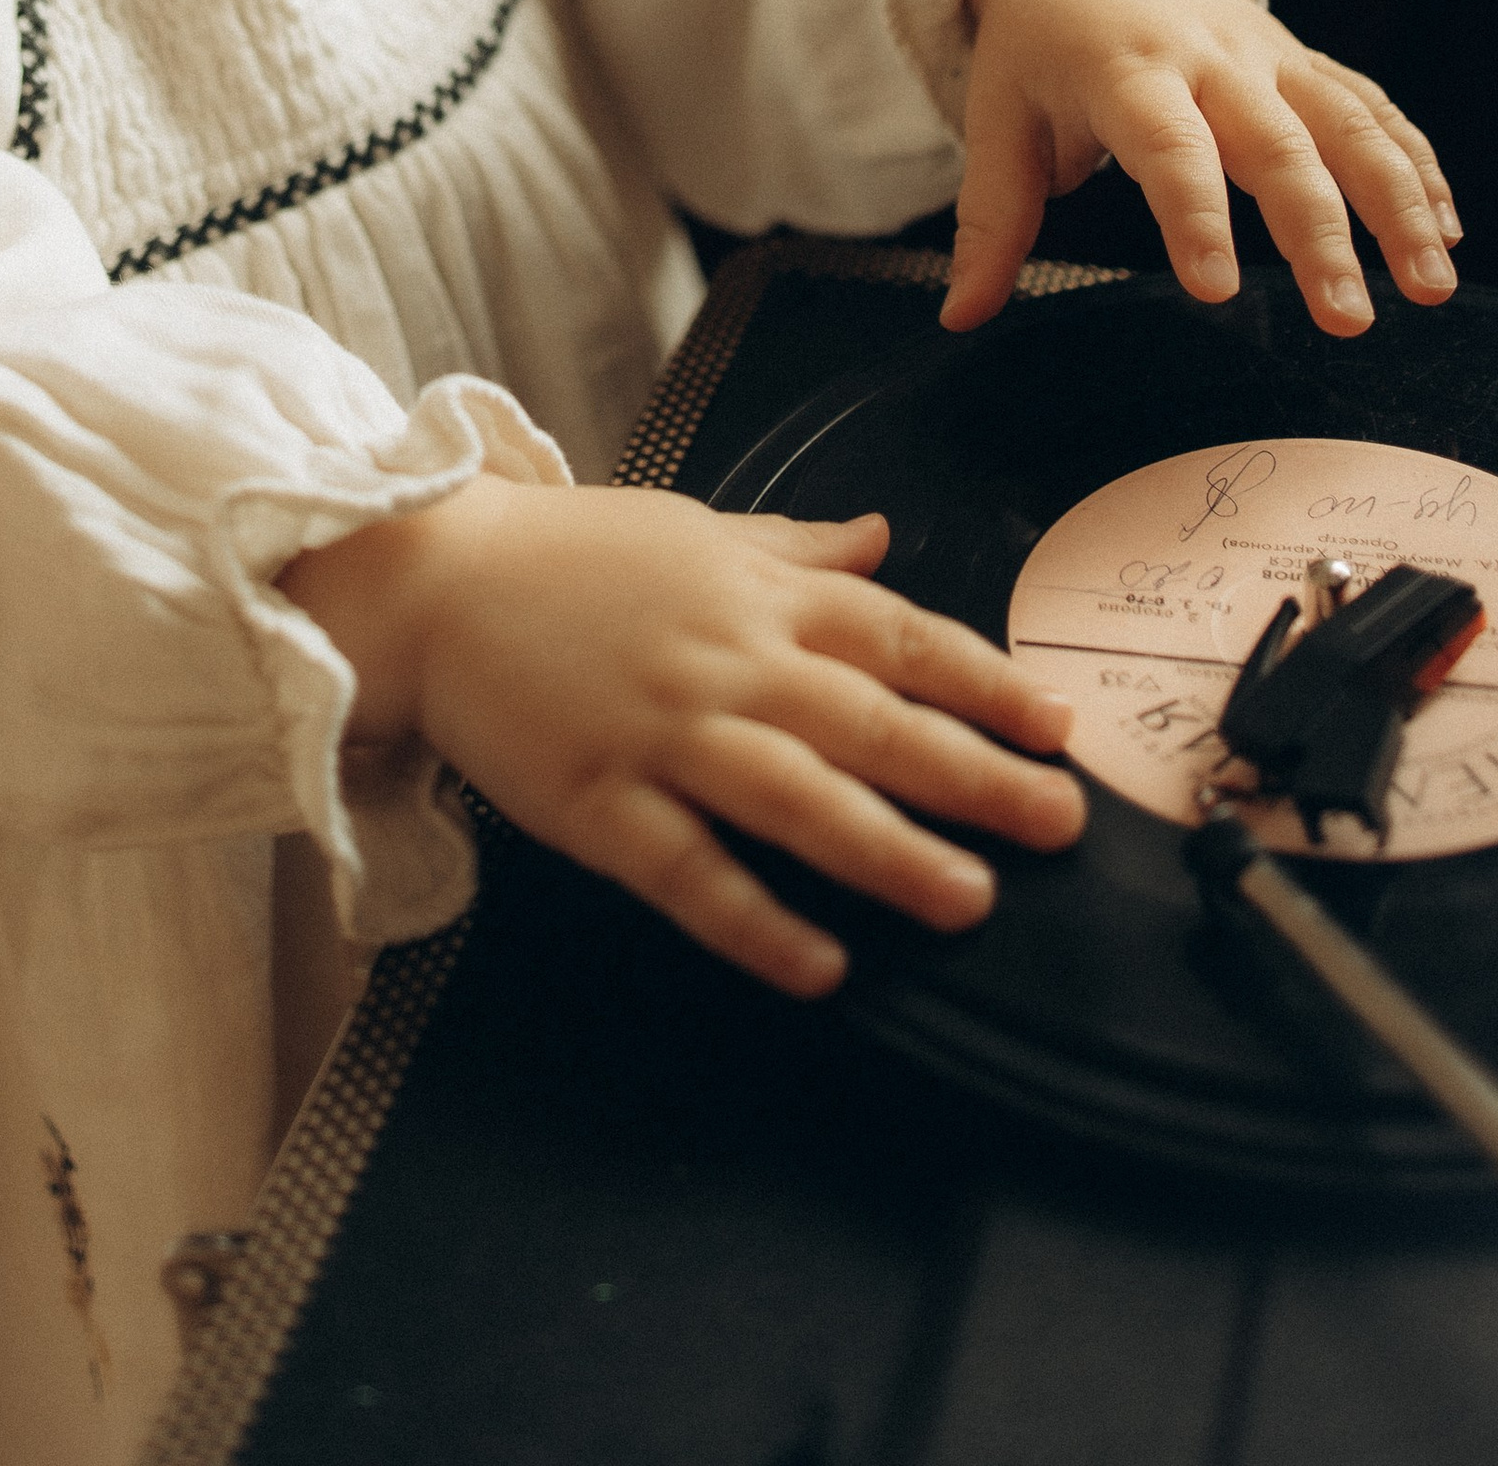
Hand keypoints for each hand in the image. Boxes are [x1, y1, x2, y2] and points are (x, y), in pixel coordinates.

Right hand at [281, 475, 1085, 996]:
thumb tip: (883, 538)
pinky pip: (690, 873)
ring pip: (796, 799)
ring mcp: (663, 735)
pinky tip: (820, 966)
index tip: (1059, 725)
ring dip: (889, 852)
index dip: (986, 682)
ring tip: (971, 900)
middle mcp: (727, 663)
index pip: (896, 636)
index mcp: (756, 596)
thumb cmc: (570, 555)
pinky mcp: (599, 804)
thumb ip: (796, 550)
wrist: (434, 579)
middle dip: (975, 774)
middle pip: (871, 722)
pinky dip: (756, 922)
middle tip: (1062, 821)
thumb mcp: (695, 531)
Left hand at [943, 0, 1459, 335]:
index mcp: (1128, 72)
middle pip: (1277, 146)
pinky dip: (1417, 164)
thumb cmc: (1037, 45)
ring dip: (1401, 204)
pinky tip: (1449, 230)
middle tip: (1349, 322)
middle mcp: (1211, 59)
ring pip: (1351, 125)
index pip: (1168, 149)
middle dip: (1321, 235)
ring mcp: (1269, 55)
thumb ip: (992, 220)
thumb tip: (960, 318)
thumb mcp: (997, 118)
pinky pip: (1373, 109)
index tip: (1219, 291)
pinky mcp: (1302, 60)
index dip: (1194, 216)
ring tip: (1433, 289)